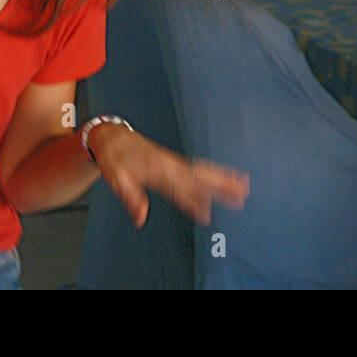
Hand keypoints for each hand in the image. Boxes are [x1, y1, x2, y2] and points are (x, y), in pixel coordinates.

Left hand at [90, 126, 248, 227]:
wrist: (113, 137)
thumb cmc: (115, 158)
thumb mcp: (116, 179)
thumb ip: (131, 198)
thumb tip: (141, 219)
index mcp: (158, 169)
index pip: (180, 189)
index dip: (193, 203)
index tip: (208, 216)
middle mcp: (171, 164)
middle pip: (201, 176)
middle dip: (222, 185)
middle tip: (242, 193)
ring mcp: (175, 162)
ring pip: (204, 170)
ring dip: (224, 178)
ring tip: (243, 185)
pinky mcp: (175, 162)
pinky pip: (199, 167)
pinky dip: (214, 173)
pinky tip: (225, 178)